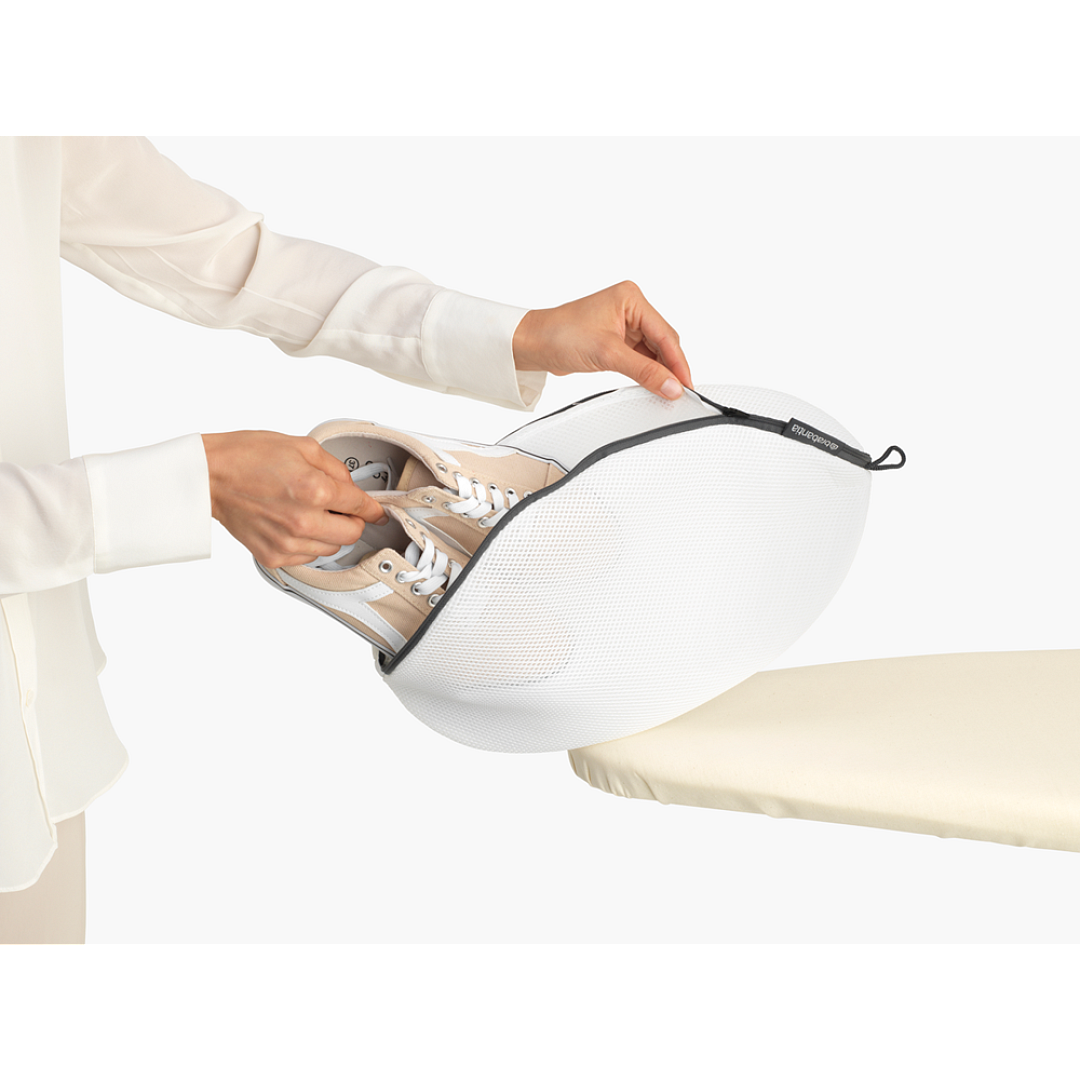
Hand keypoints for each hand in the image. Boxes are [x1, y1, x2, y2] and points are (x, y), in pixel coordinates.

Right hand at [202, 431, 386, 567]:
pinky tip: (293, 524)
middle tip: (339, 508)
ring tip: (309, 512)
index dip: (373, 508)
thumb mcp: (301, 446)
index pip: (361, 507)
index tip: (377, 512)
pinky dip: (308, 543)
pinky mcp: (274, 555)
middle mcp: (304, 521)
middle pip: (352, 534)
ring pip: (332, 548)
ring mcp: (288, 542)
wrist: (209, 476)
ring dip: (330, 532)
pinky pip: (308, 557)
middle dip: (351, 520)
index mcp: (315, 491)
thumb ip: (335, 469)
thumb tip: (352, 488)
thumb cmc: (247, 457)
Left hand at [512, 281, 691, 399]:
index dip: (678, 362)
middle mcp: (631, 307)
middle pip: (663, 341)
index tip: (686, 385)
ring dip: (659, 370)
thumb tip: (672, 386)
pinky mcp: (617, 339)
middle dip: (671, 367)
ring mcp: (624, 324)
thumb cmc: (560, 335)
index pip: (665, 334)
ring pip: (654, 351)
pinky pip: (641, 357)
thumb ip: (644, 371)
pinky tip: (653, 384)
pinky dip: (647, 371)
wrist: (532, 344)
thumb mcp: (608, 354)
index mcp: (631, 298)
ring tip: (667, 391)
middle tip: (679, 392)